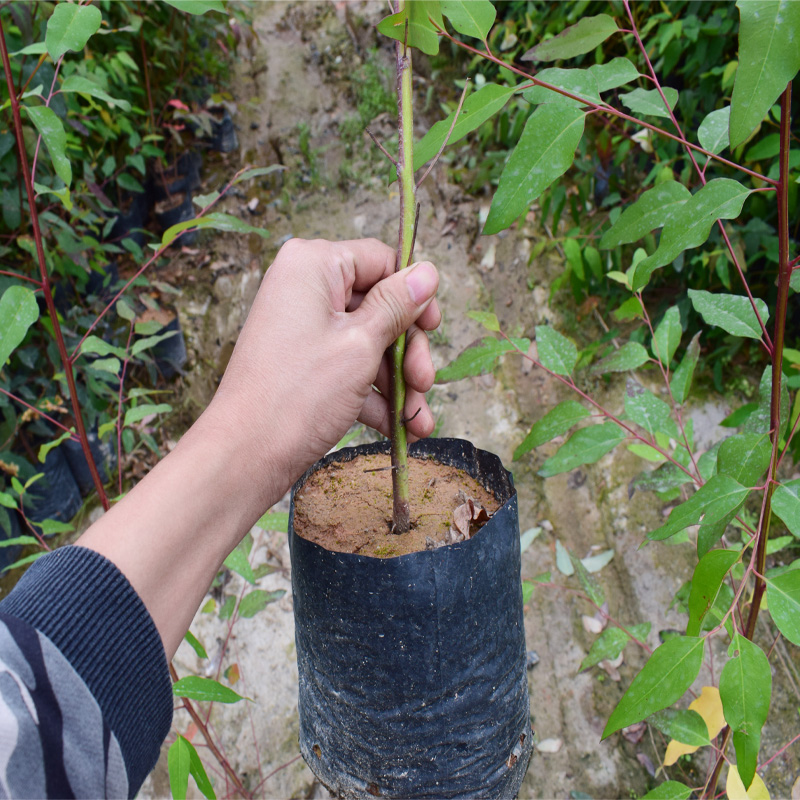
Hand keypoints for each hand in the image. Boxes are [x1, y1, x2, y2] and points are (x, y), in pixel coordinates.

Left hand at [205, 237, 440, 502]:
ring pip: (369, 343)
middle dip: (407, 350)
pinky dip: (375, 395)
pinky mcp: (305, 364)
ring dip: (398, 381)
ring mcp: (303, 329)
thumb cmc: (298, 394)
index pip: (380, 260)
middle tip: (424, 382)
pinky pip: (350, 367)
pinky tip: (400, 427)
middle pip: (379, 306)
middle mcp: (304, 289)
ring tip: (417, 420)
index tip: (433, 327)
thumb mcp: (361, 344)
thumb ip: (397, 305)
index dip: (413, 293)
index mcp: (313, 265)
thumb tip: (428, 272)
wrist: (247, 455)